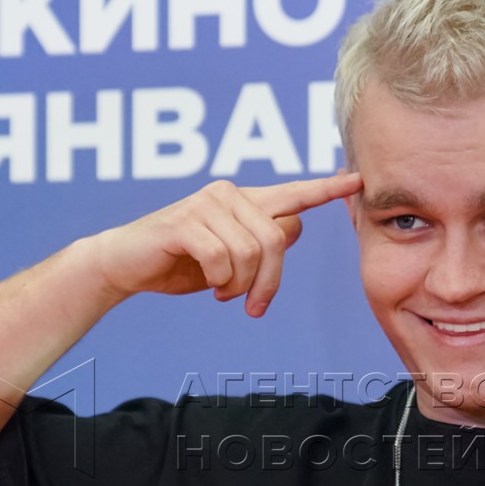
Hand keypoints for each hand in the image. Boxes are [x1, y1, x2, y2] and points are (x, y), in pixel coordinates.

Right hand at [87, 172, 361, 315]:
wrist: (127, 265)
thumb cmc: (180, 262)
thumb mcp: (229, 257)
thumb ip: (261, 241)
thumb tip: (292, 229)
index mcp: (244, 202)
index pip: (293, 194)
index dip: (326, 190)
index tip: (358, 180)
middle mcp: (228, 195)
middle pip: (276, 241)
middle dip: (268, 282)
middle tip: (252, 305)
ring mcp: (205, 204)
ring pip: (250, 252)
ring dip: (238, 284)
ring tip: (222, 292)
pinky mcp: (184, 221)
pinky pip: (222, 259)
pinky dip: (218, 281)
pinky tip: (207, 284)